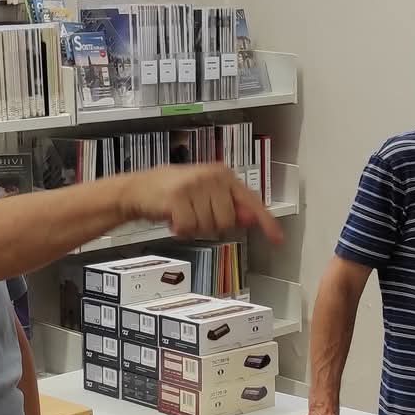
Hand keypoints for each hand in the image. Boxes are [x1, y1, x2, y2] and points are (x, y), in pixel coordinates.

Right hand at [123, 163, 284, 242]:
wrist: (137, 189)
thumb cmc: (173, 194)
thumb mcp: (206, 196)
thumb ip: (230, 206)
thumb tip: (252, 219)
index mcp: (223, 175)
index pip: (251, 201)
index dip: (265, 222)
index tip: (277, 239)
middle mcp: (212, 176)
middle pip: (227, 221)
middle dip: (211, 225)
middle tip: (194, 214)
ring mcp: (195, 184)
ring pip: (208, 226)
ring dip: (194, 228)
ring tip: (182, 214)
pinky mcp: (178, 196)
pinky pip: (189, 228)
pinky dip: (180, 230)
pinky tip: (172, 219)